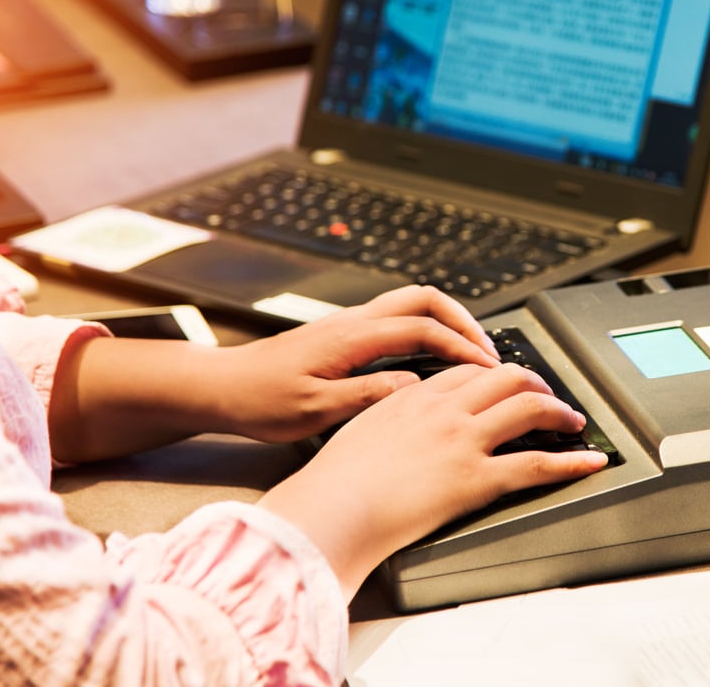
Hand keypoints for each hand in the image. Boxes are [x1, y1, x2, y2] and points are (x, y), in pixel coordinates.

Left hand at [213, 285, 500, 440]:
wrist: (222, 387)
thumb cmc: (259, 400)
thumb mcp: (314, 410)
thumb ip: (367, 396)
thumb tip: (415, 388)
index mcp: (350, 338)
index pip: (422, 329)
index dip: (460, 347)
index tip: (485, 368)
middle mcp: (353, 321)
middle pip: (424, 298)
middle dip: (463, 320)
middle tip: (488, 352)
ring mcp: (349, 323)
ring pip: (411, 303)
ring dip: (446, 321)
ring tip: (468, 353)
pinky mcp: (344, 333)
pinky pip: (396, 318)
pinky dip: (425, 329)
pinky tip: (432, 358)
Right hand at [257, 363, 608, 600]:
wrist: (331, 510)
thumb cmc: (333, 483)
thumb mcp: (355, 431)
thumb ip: (383, 417)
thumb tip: (394, 423)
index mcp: (413, 397)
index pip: (467, 371)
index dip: (493, 373)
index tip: (504, 382)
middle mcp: (444, 410)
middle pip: (505, 376)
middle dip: (535, 381)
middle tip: (548, 395)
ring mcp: (463, 441)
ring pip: (528, 406)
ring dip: (559, 410)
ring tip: (572, 419)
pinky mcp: (476, 478)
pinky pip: (536, 464)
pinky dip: (571, 462)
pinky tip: (589, 462)